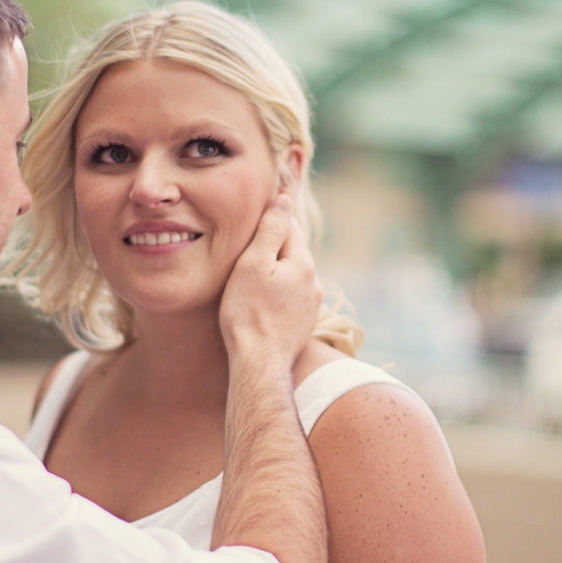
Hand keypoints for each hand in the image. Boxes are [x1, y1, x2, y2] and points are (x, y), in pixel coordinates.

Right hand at [219, 196, 321, 369]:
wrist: (259, 363)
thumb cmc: (248, 313)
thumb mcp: (252, 264)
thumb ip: (270, 230)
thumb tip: (283, 199)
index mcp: (303, 262)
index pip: (289, 225)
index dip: (270, 217)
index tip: (253, 215)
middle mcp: (313, 281)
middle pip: (292, 250)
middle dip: (273, 245)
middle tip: (248, 246)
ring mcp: (311, 304)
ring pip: (293, 274)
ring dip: (276, 270)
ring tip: (252, 277)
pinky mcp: (305, 322)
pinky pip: (292, 296)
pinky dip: (278, 292)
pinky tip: (262, 300)